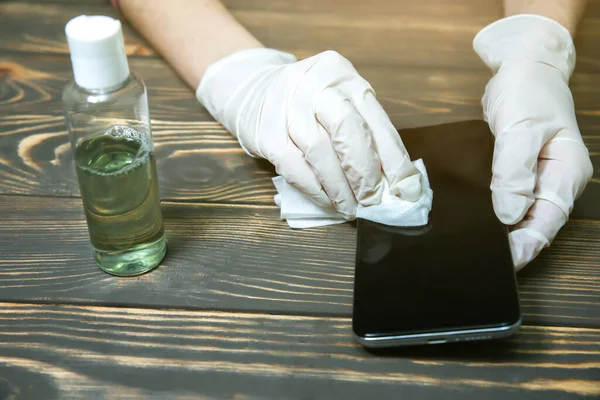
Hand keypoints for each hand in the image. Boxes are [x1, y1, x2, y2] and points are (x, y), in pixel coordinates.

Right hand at [196, 49, 422, 218]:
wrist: (254, 92)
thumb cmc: (308, 104)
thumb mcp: (339, 102)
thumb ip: (366, 133)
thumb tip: (394, 182)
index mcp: (341, 74)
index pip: (375, 119)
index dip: (393, 158)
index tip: (406, 189)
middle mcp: (313, 85)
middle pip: (347, 129)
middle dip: (365, 172)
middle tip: (375, 200)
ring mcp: (286, 108)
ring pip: (320, 152)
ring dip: (341, 188)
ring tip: (353, 209)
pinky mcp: (267, 133)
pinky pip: (295, 168)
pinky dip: (316, 190)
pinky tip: (329, 202)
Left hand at [474, 15, 593, 269]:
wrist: (524, 68)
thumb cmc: (528, 93)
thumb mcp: (521, 129)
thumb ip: (515, 171)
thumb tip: (510, 214)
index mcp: (567, 173)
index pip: (549, 220)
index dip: (527, 244)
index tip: (503, 261)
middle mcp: (556, 180)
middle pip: (537, 223)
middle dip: (514, 244)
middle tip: (482, 260)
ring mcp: (539, 176)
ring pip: (523, 214)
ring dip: (504, 231)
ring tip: (477, 247)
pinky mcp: (520, 171)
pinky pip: (510, 198)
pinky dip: (497, 212)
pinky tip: (478, 221)